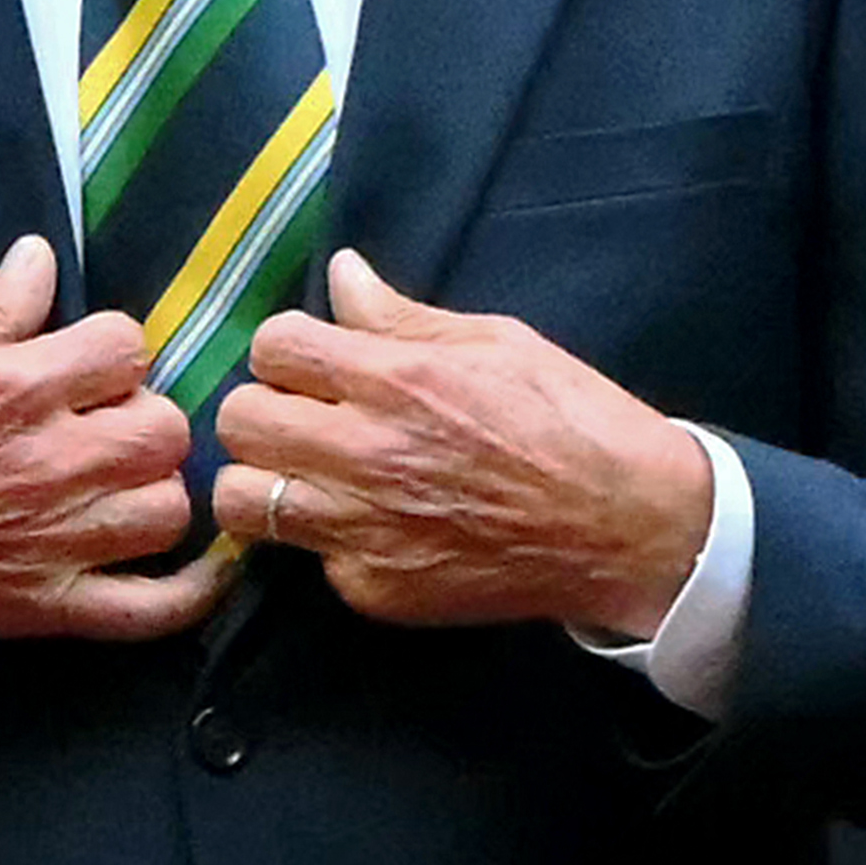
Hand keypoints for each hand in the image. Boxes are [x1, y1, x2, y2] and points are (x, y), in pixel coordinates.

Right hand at [0, 236, 229, 645]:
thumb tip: (42, 256)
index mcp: (13, 386)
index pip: (125, 346)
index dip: (109, 349)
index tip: (86, 363)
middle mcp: (47, 463)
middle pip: (164, 428)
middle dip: (142, 415)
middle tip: (104, 423)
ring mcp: (51, 542)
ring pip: (168, 510)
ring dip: (153, 489)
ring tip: (120, 483)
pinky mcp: (44, 608)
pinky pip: (148, 612)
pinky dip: (188, 595)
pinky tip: (200, 567)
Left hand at [214, 248, 711, 636]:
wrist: (625, 528)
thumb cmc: (568, 416)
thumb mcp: (491, 340)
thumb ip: (399, 316)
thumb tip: (342, 272)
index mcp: (394, 381)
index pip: (273, 347)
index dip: (287, 346)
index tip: (313, 358)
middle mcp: (364, 455)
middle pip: (240, 421)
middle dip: (264, 407)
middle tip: (304, 413)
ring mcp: (363, 532)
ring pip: (241, 500)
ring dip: (266, 478)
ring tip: (307, 472)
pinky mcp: (374, 592)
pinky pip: (309, 557)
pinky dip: (328, 540)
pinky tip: (371, 524)